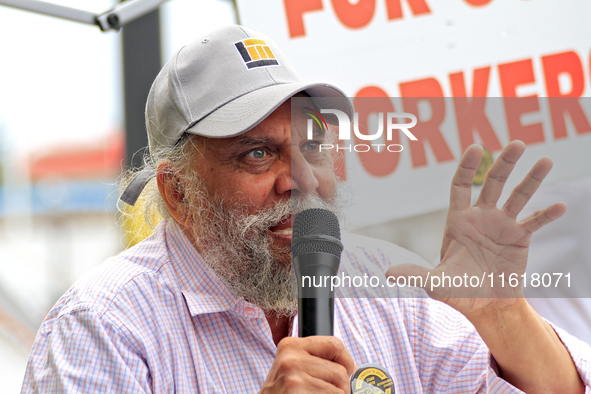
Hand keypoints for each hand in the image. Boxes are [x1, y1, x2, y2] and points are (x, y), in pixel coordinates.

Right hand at [260, 336, 356, 393]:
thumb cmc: (281, 392)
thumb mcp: (292, 369)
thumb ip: (316, 361)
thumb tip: (353, 368)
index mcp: (291, 346)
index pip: (335, 344)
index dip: (347, 361)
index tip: (347, 372)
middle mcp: (291, 359)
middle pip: (340, 372)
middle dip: (341, 388)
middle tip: (329, 393)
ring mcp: (293, 377)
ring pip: (339, 390)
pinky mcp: (296, 392)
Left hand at [386, 141, 566, 316]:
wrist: (484, 304)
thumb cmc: (457, 291)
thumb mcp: (436, 283)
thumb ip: (416, 275)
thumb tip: (388, 273)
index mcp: (459, 220)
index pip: (461, 185)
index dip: (467, 167)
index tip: (476, 148)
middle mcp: (481, 217)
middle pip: (493, 183)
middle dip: (504, 163)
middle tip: (517, 144)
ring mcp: (502, 225)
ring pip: (517, 196)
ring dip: (531, 179)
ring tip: (545, 160)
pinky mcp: (520, 238)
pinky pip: (535, 222)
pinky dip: (546, 214)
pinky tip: (560, 205)